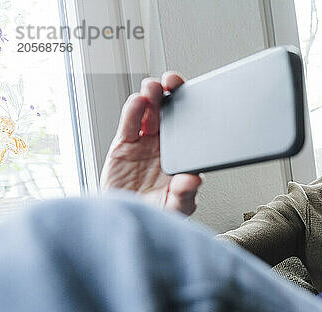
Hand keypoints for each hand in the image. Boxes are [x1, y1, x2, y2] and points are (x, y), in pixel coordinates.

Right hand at [100, 72, 202, 215]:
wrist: (122, 219)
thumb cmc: (154, 215)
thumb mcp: (174, 209)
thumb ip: (185, 195)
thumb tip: (195, 179)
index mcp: (185, 158)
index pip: (193, 130)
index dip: (195, 112)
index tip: (198, 99)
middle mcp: (166, 147)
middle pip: (171, 114)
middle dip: (173, 96)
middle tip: (173, 82)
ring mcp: (145, 143)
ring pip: (150, 113)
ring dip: (152, 97)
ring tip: (153, 88)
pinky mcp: (124, 145)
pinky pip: (130, 124)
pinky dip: (133, 111)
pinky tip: (137, 101)